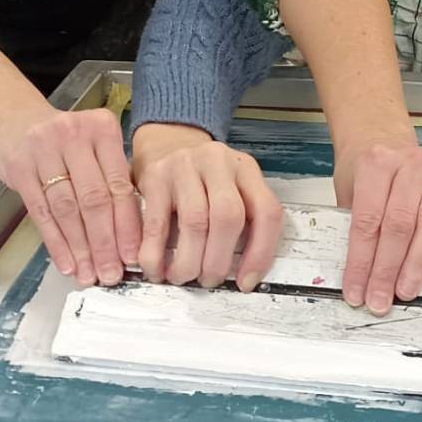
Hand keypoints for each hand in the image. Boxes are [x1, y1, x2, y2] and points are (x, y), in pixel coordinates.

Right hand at [0, 103, 139, 284]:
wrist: (12, 121)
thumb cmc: (63, 142)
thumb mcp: (92, 146)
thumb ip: (112, 178)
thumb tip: (131, 237)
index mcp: (102, 128)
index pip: (119, 184)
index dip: (127, 225)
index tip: (132, 256)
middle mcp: (74, 135)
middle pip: (94, 199)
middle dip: (104, 243)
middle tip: (111, 274)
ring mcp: (43, 150)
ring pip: (67, 209)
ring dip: (80, 248)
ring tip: (88, 275)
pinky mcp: (19, 167)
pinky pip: (41, 212)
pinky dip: (55, 242)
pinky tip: (66, 263)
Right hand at [131, 123, 284, 289]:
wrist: (166, 140)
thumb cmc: (203, 175)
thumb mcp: (232, 186)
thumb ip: (243, 219)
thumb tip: (244, 275)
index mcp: (246, 169)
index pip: (266, 212)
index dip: (259, 253)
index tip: (246, 281)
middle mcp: (218, 163)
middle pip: (228, 217)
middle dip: (218, 260)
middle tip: (209, 280)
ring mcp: (185, 166)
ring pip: (195, 222)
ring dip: (189, 261)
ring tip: (184, 276)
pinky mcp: (155, 177)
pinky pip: (157, 224)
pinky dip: (155, 254)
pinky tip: (156, 268)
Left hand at [334, 131, 421, 315]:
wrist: (381, 135)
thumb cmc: (363, 167)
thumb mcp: (347, 187)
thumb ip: (354, 221)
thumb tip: (359, 272)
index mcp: (375, 165)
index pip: (368, 221)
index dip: (361, 261)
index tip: (356, 291)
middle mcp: (407, 165)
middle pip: (398, 225)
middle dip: (387, 269)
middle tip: (380, 300)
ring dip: (416, 262)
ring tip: (405, 290)